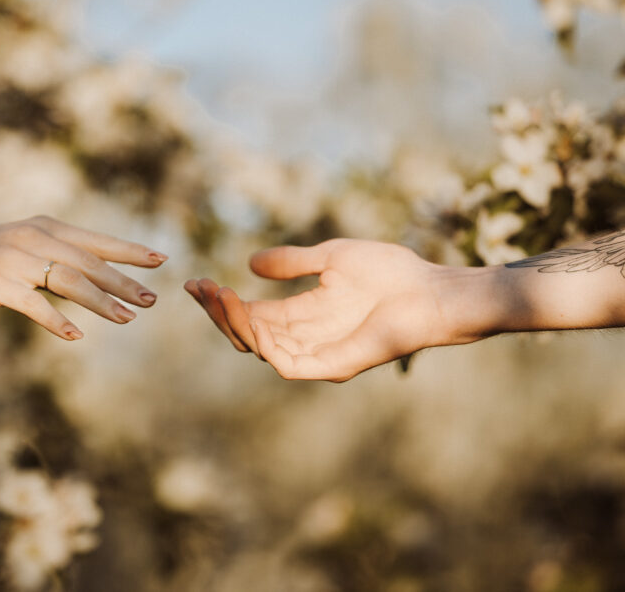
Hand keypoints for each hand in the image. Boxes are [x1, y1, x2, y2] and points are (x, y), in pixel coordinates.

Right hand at [0, 216, 166, 339]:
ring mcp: (15, 260)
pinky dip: (56, 321)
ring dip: (101, 301)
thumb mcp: (19, 250)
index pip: (95, 241)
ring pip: (69, 281)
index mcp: (42, 227)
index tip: (160, 259)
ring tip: (127, 318)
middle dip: (123, 281)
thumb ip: (53, 259)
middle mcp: (32, 238)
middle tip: (151, 300)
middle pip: (89, 261)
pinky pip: (34, 304)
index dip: (128, 250)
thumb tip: (89, 276)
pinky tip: (76, 336)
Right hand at [185, 239, 446, 380]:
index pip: (251, 314)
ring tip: (218, 293)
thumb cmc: (391, 273)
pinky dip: (259, 340)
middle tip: (199, 287)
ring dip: (232, 322)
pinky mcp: (330, 367)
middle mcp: (305, 338)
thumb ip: (292, 263)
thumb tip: (250, 263)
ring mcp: (316, 355)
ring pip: (258, 347)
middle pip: (247, 333)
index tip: (194, 282)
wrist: (430, 292)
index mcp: (303, 315)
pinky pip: (282, 362)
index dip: (222, 301)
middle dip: (218, 312)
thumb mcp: (331, 257)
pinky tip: (245, 312)